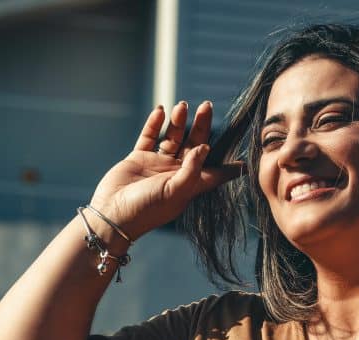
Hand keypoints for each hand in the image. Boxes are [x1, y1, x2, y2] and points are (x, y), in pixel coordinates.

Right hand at [89, 101, 241, 239]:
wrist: (112, 215)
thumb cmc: (147, 210)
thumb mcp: (175, 192)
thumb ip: (192, 170)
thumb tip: (205, 147)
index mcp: (190, 185)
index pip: (215, 172)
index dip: (229, 167)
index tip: (245, 159)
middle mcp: (176, 173)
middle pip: (194, 145)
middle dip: (202, 126)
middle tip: (207, 106)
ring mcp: (157, 165)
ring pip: (173, 138)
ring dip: (178, 122)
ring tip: (183, 105)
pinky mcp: (138, 159)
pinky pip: (149, 137)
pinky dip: (154, 124)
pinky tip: (161, 110)